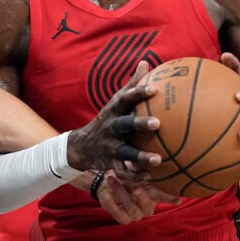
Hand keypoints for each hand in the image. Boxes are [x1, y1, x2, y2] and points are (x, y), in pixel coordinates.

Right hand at [66, 61, 161, 177]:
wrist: (81, 146)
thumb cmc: (108, 119)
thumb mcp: (115, 102)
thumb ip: (131, 84)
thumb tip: (145, 62)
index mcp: (114, 111)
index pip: (125, 98)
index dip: (138, 93)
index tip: (154, 90)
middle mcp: (111, 128)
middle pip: (124, 124)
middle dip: (139, 123)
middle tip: (157, 123)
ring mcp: (109, 146)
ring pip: (125, 152)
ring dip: (141, 157)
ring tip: (158, 160)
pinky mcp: (110, 163)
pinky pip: (123, 172)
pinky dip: (136, 176)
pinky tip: (152, 177)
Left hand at [96, 172, 179, 223]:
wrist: (107, 186)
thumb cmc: (125, 177)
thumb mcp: (133, 170)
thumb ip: (141, 166)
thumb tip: (151, 156)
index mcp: (153, 196)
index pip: (163, 196)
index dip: (170, 198)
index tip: (177, 199)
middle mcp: (147, 208)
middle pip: (147, 204)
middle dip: (141, 196)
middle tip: (136, 187)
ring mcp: (136, 215)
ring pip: (130, 207)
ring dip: (120, 193)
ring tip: (111, 178)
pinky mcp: (123, 219)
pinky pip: (117, 213)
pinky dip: (111, 203)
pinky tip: (108, 193)